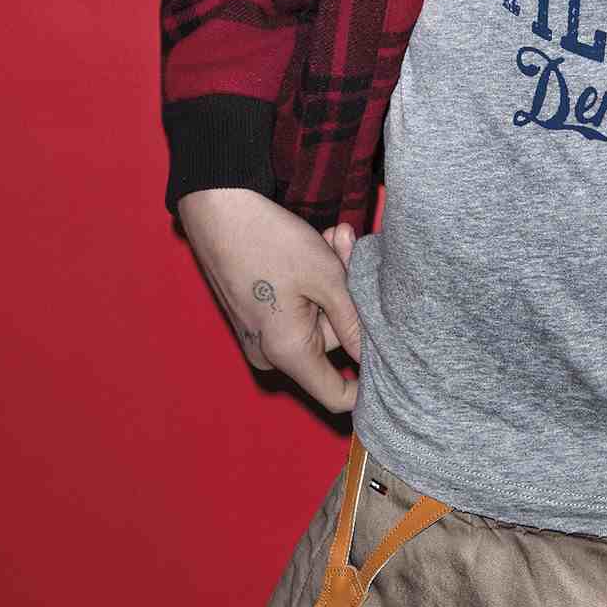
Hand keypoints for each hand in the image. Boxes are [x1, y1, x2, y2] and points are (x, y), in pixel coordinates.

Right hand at [176, 187, 362, 412]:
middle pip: (331, 343)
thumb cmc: (270, 242)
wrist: (217, 210)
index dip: (366, 384)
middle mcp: (270, 353)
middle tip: (349, 250)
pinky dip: (312, 283)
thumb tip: (373, 356)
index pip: (336, 396)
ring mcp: (260, 335)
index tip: (390, 358)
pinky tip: (317, 245)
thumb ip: (354, 322)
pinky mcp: (256, 317)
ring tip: (332, 238)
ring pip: (317, 318)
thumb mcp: (327, 278)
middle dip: (348, 299)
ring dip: (333, 282)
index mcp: (288, 353)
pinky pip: (297, 310)